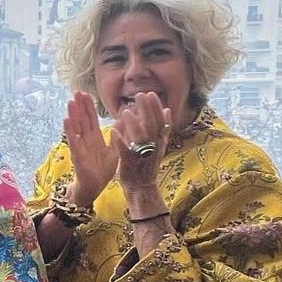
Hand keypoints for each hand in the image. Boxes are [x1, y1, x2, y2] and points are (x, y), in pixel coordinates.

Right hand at [62, 91, 118, 206]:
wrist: (95, 186)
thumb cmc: (102, 170)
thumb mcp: (114, 150)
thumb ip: (117, 135)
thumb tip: (123, 120)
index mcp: (95, 138)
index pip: (91, 118)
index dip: (88, 106)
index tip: (86, 94)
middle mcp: (85, 139)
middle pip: (82, 119)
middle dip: (80, 106)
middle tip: (76, 91)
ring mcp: (80, 145)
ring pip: (76, 127)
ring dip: (73, 114)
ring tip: (70, 101)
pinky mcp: (77, 154)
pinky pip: (72, 140)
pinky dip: (69, 130)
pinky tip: (66, 120)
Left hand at [111, 92, 172, 211]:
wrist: (142, 187)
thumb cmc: (147, 164)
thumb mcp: (158, 145)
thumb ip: (162, 128)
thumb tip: (168, 110)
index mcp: (159, 141)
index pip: (160, 121)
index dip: (156, 107)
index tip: (151, 94)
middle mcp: (153, 147)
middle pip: (152, 126)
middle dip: (147, 110)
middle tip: (140, 95)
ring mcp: (142, 156)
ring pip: (140, 138)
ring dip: (133, 124)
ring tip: (125, 112)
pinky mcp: (130, 164)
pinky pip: (125, 151)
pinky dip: (120, 141)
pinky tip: (113, 130)